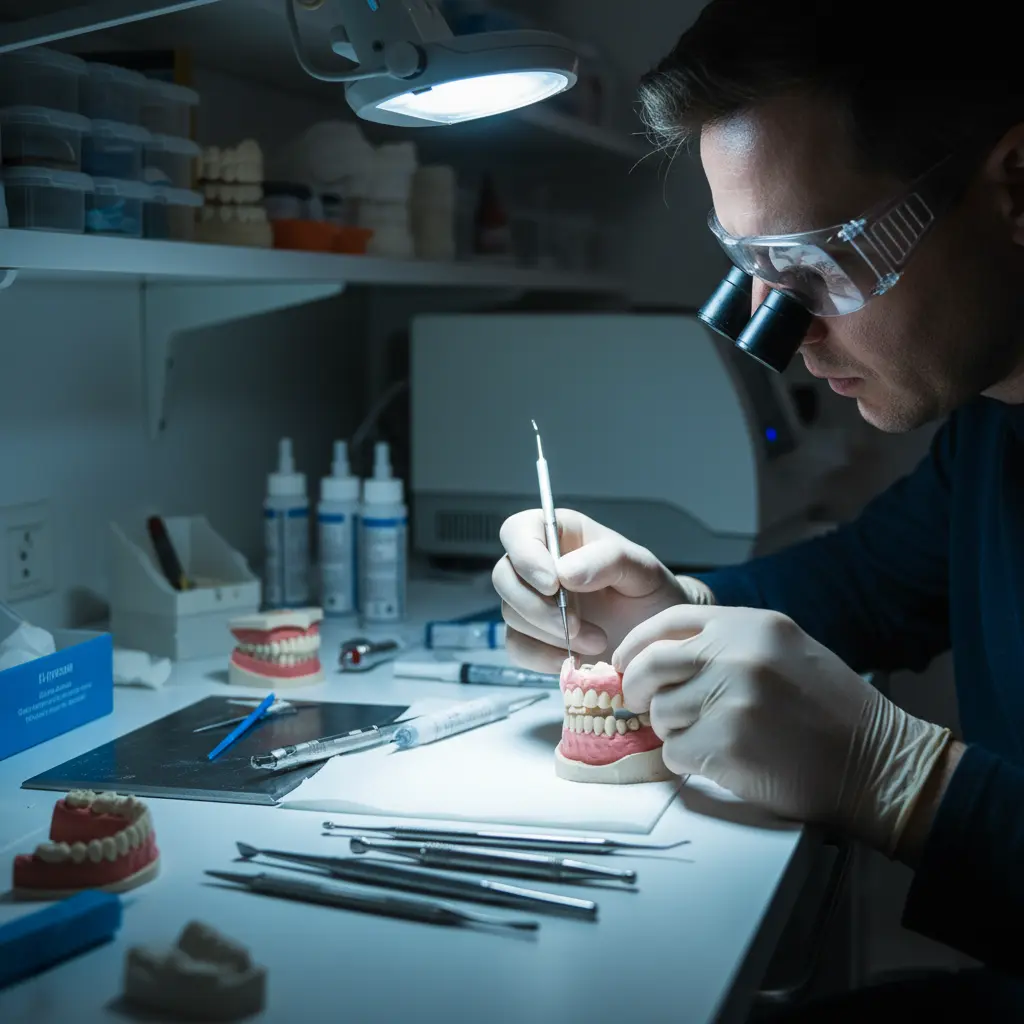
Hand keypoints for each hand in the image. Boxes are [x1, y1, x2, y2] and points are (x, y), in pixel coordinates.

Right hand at [492, 509, 713, 672]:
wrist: (659, 638)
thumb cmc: (652, 594)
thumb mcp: (643, 568)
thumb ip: (608, 560)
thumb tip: (564, 572)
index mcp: (561, 535)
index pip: (518, 530)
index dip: (525, 556)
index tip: (552, 584)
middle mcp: (540, 566)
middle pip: (504, 576)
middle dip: (535, 606)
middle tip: (576, 624)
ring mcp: (533, 603)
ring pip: (511, 614)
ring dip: (549, 633)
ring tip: (596, 641)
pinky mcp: (534, 638)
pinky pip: (518, 647)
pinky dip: (543, 657)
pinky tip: (574, 660)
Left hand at [615, 605, 952, 854]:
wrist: (878, 763)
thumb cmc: (833, 711)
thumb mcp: (785, 649)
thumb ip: (728, 643)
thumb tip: (663, 656)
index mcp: (750, 625)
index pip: (668, 621)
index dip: (637, 643)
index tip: (625, 662)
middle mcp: (737, 654)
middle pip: (650, 665)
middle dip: (637, 688)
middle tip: (643, 704)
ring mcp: (731, 698)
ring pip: (661, 713)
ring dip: (673, 730)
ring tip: (707, 736)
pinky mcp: (727, 744)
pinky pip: (675, 752)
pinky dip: (687, 761)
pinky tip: (718, 759)